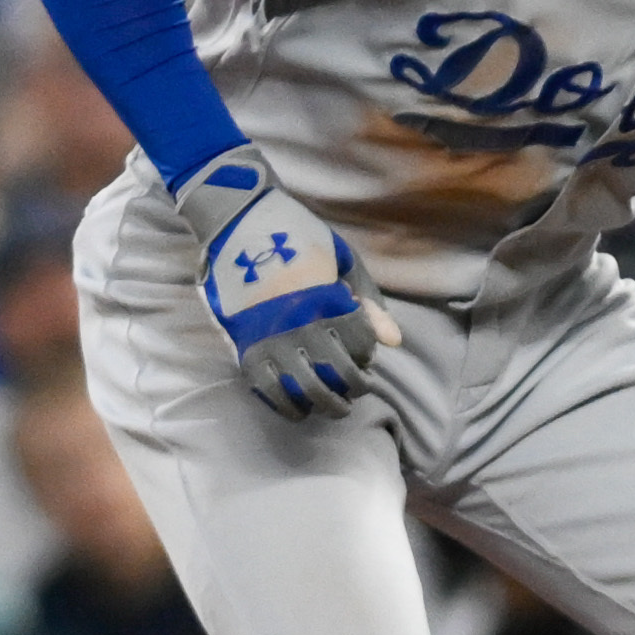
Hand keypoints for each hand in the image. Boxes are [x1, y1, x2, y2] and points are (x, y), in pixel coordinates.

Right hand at [192, 151, 399, 418]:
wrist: (240, 224)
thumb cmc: (299, 239)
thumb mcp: (343, 259)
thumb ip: (369, 302)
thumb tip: (394, 343)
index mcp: (328, 301)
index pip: (361, 344)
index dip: (368, 354)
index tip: (366, 357)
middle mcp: (302, 324)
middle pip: (338, 373)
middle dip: (354, 387)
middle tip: (357, 389)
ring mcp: (271, 338)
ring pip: (306, 388)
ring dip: (325, 403)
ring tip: (335, 406)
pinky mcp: (245, 347)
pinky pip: (268, 390)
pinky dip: (287, 406)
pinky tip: (299, 410)